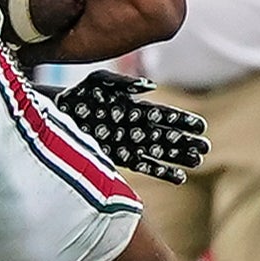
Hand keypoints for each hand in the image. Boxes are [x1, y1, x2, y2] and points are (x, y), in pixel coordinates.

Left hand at [53, 70, 209, 184]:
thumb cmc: (77, 94)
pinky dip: (159, 171)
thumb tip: (149, 89)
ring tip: (197, 162)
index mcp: (134, 108)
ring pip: (158, 152)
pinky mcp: (117, 157)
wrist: (54, 114)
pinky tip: (178, 177)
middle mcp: (134, 127)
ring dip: (177, 157)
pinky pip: (142, 166)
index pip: (163, 115)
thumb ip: (122, 83)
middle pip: (165, 135)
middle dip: (185, 141)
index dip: (182, 121)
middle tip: (205, 148)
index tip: (201, 127)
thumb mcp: (98, 83)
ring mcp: (127, 143)